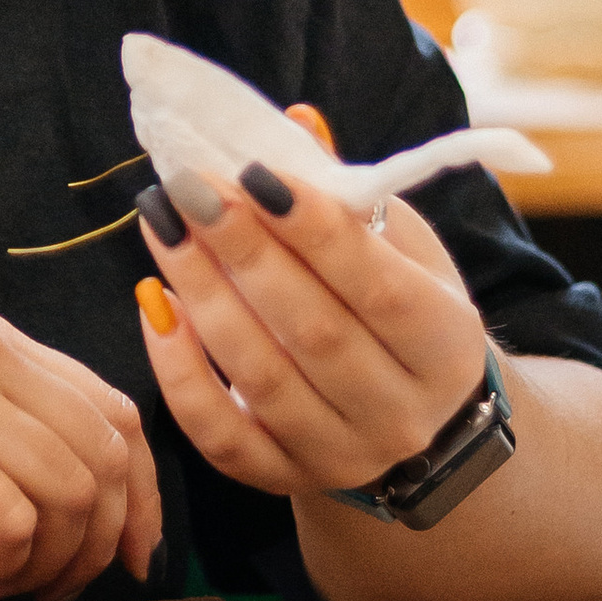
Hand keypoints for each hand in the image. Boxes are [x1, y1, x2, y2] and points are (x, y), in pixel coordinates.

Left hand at [133, 142, 487, 502]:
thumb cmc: (401, 310)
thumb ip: (352, 193)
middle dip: (243, 252)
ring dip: (202, 295)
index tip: (254, 173)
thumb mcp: (404, 250)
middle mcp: (402, 413)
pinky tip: (154, 306)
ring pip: (262, 378)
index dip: (315, 231)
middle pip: (313, 332)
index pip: (380, 288)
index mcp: (447, 346)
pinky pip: (221, 436)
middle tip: (188, 187)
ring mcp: (343, 456)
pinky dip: (180, 373)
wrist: (417, 422)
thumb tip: (295, 121)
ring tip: (161, 225)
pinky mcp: (284, 480)